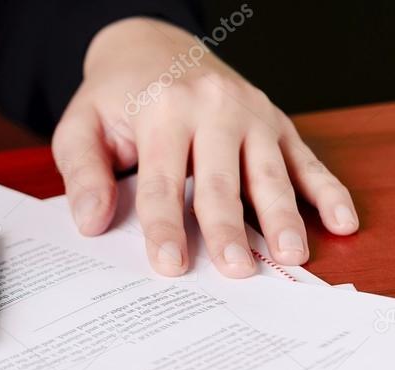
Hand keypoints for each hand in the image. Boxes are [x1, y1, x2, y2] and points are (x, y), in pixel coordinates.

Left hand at [53, 17, 358, 277]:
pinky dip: (326, 191)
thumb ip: (83, 172)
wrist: (152, 49)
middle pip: (221, 180)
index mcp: (163, 110)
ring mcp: (251, 114)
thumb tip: (92, 222)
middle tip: (236, 270)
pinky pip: (304, 160)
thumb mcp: (80, 126)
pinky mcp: (275, 123)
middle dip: (228, 228)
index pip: (162, 181)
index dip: (165, 227)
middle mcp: (213, 108)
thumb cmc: (114, 99)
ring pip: (269, 173)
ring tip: (290, 255)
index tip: (171, 265)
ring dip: (282, 216)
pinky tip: (340, 222)